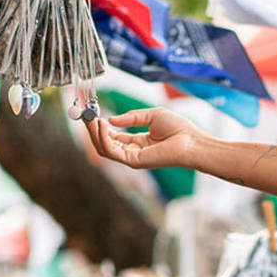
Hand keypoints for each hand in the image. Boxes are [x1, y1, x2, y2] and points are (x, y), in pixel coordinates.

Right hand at [85, 107, 205, 169]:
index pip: (114, 137)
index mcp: (138, 143)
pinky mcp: (133, 162)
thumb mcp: (152, 115)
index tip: (92, 114)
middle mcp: (133, 152)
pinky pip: (112, 151)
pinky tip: (102, 125)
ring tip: (90, 119)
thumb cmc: (178, 129)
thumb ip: (132, 118)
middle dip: (93, 131)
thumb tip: (111, 120)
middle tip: (85, 116)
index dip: (101, 126)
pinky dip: (104, 138)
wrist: (192, 141)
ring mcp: (132, 158)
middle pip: (105, 144)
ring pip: (105, 149)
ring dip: (95, 134)